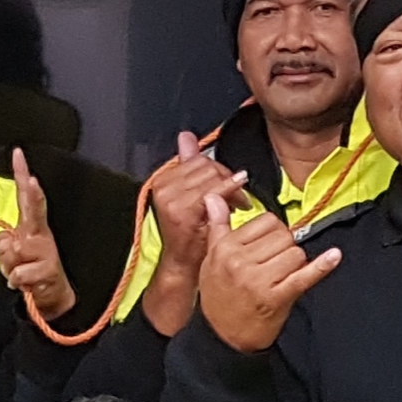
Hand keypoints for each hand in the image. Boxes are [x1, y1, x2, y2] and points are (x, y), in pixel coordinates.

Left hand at [0, 149, 75, 320]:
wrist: (51, 297)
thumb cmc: (30, 270)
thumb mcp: (12, 255)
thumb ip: (5, 243)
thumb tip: (6, 239)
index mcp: (31, 227)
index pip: (26, 197)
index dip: (22, 174)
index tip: (18, 154)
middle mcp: (41, 234)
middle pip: (33, 210)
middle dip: (33, 194)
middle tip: (32, 180)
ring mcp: (47, 252)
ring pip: (14, 251)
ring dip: (9, 266)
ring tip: (19, 273)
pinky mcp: (49, 271)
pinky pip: (19, 273)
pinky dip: (17, 281)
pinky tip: (26, 283)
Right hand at [150, 131, 250, 275]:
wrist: (182, 264)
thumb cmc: (189, 234)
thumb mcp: (188, 196)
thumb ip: (188, 165)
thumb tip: (186, 136)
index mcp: (163, 180)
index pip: (197, 160)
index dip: (219, 170)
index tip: (231, 183)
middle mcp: (163, 187)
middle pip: (206, 166)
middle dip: (226, 178)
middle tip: (238, 197)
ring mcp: (171, 199)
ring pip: (212, 176)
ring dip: (231, 188)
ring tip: (237, 204)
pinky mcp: (182, 211)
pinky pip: (214, 191)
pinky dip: (230, 193)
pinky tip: (239, 202)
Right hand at [194, 194, 340, 352]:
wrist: (222, 337)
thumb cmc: (218, 297)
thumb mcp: (211, 260)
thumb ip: (218, 227)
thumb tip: (214, 197)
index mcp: (225, 248)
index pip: (266, 222)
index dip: (273, 232)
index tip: (268, 245)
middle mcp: (241, 262)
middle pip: (283, 236)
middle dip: (285, 248)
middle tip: (274, 265)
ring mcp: (259, 280)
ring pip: (296, 253)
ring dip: (295, 264)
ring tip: (281, 277)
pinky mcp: (277, 298)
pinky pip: (304, 276)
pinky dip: (322, 267)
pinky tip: (334, 257)